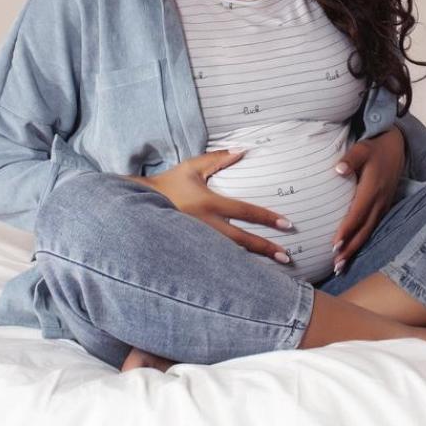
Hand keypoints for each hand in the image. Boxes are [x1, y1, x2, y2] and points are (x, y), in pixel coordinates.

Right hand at [126, 150, 295, 263]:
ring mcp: (197, 241)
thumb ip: (218, 158)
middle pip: (241, 240)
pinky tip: (248, 276)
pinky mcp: (191, 251)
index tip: (287, 224)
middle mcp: (204, 225)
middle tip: (287, 257)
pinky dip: (233, 268)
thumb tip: (243, 149)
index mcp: (207, 203)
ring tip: (274, 271)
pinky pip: (216, 261)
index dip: (266, 218)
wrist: (138, 205)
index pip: (244, 211)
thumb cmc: (169, 183)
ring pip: (230, 255)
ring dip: (252, 263)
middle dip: (265, 248)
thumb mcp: (192, 167)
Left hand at [330, 126, 404, 275]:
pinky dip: (362, 241)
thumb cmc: (375, 148)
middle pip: (364, 229)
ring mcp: (383, 205)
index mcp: (372, 189)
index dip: (346, 230)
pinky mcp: (384, 207)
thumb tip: (338, 169)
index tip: (335, 245)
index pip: (358, 213)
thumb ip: (351, 159)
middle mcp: (379, 201)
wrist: (396, 147)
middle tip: (336, 266)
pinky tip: (353, 250)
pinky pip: (372, 228)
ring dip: (356, 249)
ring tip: (341, 266)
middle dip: (350, 248)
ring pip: (369, 232)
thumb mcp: (362, 148)